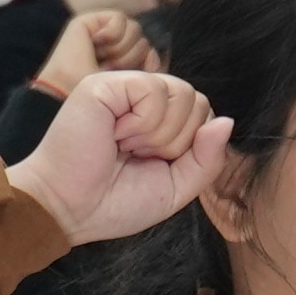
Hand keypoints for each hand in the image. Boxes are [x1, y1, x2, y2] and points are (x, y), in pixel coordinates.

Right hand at [12, 70, 230, 244]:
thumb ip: (206, 158)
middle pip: (198, 101)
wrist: (68, 210)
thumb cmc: (114, 202)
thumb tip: (227, 122)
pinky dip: (143, 122)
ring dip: (158, 134)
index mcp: (158, 121)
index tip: (152, 164)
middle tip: (134, 155)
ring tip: (123, 145)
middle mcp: (142, 100)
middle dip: (175, 142)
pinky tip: (115, 134)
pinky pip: (154, 90)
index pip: (203, 114)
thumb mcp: (176, 187)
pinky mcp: (106, 84)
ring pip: (182, 93)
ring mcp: (124, 88)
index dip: (190, 146)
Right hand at [35, 5, 149, 97]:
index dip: (146, 65)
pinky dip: (112, 33)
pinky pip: (119, 18)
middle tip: (108, 71)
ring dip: (120, 50)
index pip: (151, 53)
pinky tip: (96, 44)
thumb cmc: (97, 99)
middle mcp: (114, 46)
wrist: (68, 93)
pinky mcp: (90, 21)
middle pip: (144, 41)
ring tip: (101, 61)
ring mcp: (102, 33)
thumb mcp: (133, 85)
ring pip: (136, 30)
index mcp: (125, 62)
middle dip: (130, 60)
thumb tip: (154, 52)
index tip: (125, 79)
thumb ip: (148, 68)